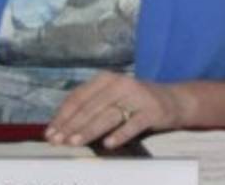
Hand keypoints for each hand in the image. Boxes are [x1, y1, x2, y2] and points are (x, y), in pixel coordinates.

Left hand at [46, 71, 186, 148]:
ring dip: (90, 130)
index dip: (63, 116)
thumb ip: (90, 107)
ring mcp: (138, 97)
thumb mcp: (111, 97)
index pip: (78, 97)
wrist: (174, 100)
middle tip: (58, 141)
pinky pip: (133, 124)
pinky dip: (120, 134)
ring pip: (109, 115)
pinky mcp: (153, 110)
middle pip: (91, 107)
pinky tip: (108, 144)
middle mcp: (121, 84)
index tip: (50, 132)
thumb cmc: (135, 102)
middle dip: (72, 125)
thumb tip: (60, 128)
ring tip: (75, 142)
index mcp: (106, 79)